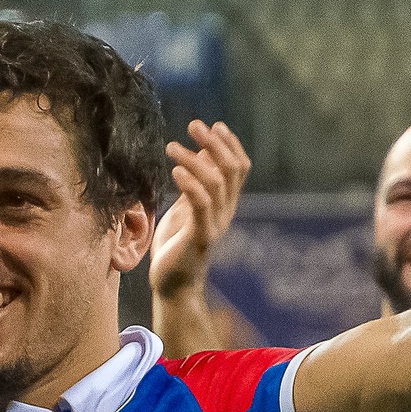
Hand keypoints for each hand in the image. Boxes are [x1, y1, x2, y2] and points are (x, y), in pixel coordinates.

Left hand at [152, 120, 249, 298]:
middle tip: (194, 125)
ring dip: (195, 159)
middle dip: (216, 143)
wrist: (173, 286)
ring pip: (216, 182)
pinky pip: (201, 205)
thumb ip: (195, 185)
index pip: (239, 168)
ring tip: (172, 147)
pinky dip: (190, 184)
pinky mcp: (200, 236)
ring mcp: (215, 224)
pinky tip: (176, 171)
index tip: (214, 125)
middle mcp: (225, 212)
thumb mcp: (185, 209)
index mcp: (224, 204)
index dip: (230, 145)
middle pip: (232, 169)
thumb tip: (200, 153)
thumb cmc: (176, 247)